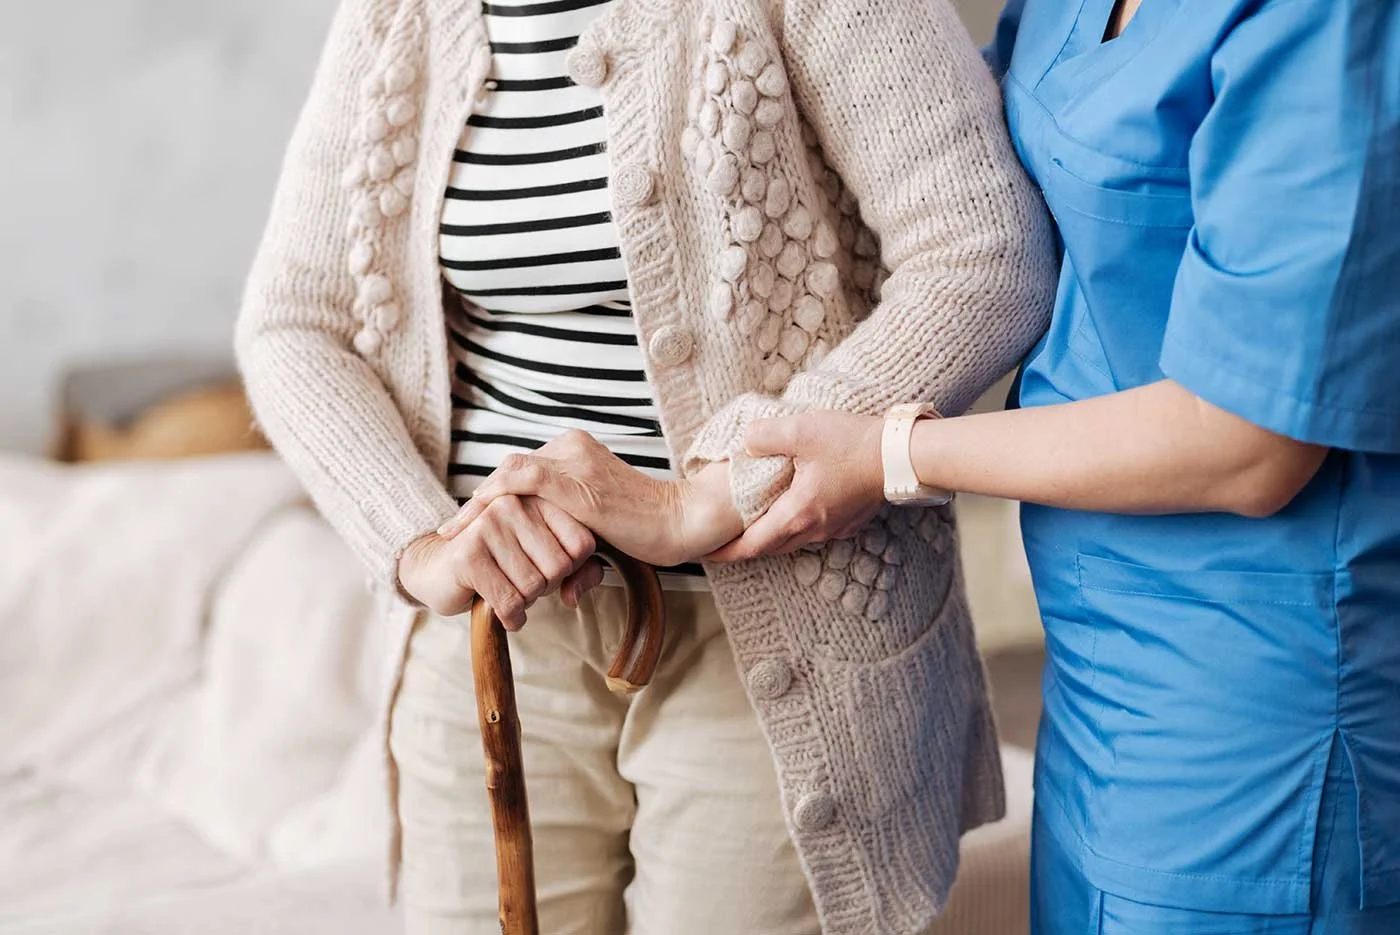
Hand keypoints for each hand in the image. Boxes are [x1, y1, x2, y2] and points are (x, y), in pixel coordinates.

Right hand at [397, 495, 601, 628]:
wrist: (437, 568)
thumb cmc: (499, 563)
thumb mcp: (544, 560)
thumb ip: (579, 571)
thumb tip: (575, 595)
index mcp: (537, 498)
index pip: (582, 543)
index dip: (572, 569)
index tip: (546, 567)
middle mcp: (513, 504)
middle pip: (560, 566)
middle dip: (546, 587)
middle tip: (524, 583)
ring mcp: (488, 525)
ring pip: (534, 586)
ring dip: (526, 602)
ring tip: (509, 590)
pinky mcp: (468, 554)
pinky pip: (509, 601)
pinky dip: (512, 617)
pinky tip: (505, 614)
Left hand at [436, 430, 743, 567]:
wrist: (681, 521)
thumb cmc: (650, 532)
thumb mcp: (602, 534)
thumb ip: (576, 548)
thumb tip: (567, 591)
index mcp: (576, 451)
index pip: (522, 470)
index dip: (493, 497)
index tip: (470, 524)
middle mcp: (571, 448)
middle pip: (511, 471)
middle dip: (479, 503)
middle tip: (452, 532)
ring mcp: (573, 461)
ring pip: (509, 473)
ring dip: (478, 505)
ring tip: (452, 532)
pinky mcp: (576, 482)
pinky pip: (521, 481)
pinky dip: (493, 499)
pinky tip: (474, 521)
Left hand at [706, 411, 884, 561]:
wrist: (900, 454)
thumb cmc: (854, 445)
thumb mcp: (801, 431)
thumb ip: (764, 436)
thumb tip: (745, 442)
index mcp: (798, 514)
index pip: (753, 545)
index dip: (726, 552)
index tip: (707, 554)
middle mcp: (815, 528)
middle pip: (771, 547)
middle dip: (745, 546)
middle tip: (724, 540)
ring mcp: (835, 527)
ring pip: (793, 540)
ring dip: (771, 536)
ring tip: (754, 525)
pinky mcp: (849, 520)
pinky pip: (814, 530)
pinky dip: (795, 525)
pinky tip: (793, 507)